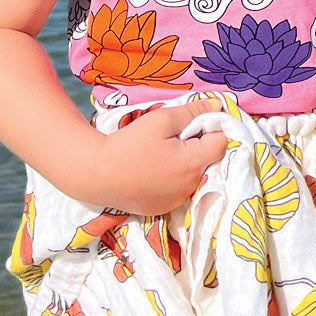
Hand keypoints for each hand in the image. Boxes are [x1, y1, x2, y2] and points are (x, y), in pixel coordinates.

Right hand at [92, 99, 229, 214]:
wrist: (94, 174)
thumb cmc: (128, 144)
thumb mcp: (162, 120)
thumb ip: (192, 112)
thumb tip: (218, 106)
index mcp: (194, 164)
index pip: (222, 142)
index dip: (212, 129)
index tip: (193, 124)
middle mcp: (191, 186)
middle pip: (210, 160)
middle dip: (199, 146)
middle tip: (174, 138)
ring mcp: (177, 201)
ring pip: (195, 176)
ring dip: (187, 164)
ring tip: (161, 155)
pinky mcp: (162, 209)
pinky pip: (179, 190)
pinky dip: (173, 179)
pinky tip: (153, 171)